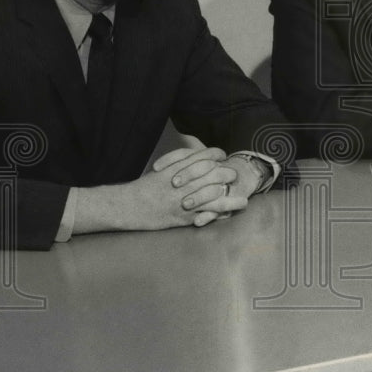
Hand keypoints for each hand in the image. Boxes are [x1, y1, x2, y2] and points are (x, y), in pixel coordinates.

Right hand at [73, 146, 252, 233]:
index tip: (223, 156)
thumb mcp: (160, 171)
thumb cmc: (142, 189)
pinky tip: (229, 215)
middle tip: (234, 175)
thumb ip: (177, 164)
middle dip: (226, 174)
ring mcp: (183, 199)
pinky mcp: (182, 216)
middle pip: (212, 174)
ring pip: (212, 194)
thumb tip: (193, 157)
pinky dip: (219, 215)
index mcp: (176, 168)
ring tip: (244, 200)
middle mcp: (182, 182)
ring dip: (230, 197)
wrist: (127, 206)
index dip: (215, 155)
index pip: (202, 156)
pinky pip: (205, 214)